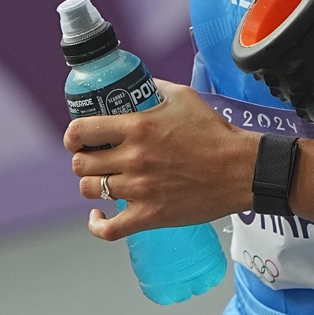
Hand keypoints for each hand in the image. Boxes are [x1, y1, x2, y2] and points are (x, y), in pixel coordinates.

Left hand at [64, 84, 258, 242]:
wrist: (241, 169)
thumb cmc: (215, 133)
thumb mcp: (184, 97)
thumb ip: (155, 89)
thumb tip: (139, 85)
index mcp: (137, 127)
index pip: (81, 131)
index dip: (73, 136)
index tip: (77, 139)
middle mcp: (133, 158)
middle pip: (81, 164)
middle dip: (82, 160)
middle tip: (94, 159)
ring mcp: (140, 190)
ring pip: (90, 191)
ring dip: (91, 185)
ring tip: (102, 181)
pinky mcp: (150, 216)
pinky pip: (109, 229)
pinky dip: (96, 224)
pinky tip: (98, 215)